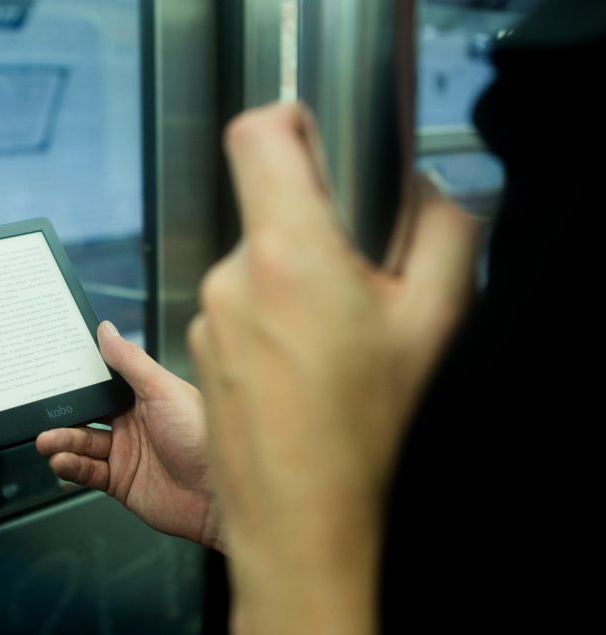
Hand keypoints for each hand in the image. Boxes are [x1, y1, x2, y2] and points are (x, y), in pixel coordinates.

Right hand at [36, 321, 221, 550]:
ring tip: (48, 443)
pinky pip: (87, 472)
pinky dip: (71, 467)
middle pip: (87, 415)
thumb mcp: (163, 390)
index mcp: (144, 396)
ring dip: (62, 442)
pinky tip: (63, 462)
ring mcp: (126, 454)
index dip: (78, 381)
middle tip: (44, 416)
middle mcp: (133, 423)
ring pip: (82, 444)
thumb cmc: (204, 438)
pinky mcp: (121, 482)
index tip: (52, 376)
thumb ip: (131, 362)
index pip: (102, 383)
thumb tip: (106, 330)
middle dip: (62, 416)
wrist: (217, 496)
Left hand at [187, 103, 479, 632]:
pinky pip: (240, 306)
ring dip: (296, 283)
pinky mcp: (198, 348)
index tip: (315, 137)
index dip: (287, 120)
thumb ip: (441, 232)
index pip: (255, 136)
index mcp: (287, 254)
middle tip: (360, 286)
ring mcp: (208, 315)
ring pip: (258, 264)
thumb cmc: (363, 433)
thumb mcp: (434, 323)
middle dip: (316, 229)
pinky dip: (272, 318)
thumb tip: (430, 191)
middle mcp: (233, 277)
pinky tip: (305, 367)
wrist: (302, 519)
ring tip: (334, 342)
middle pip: (269, 208)